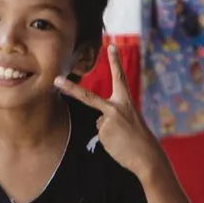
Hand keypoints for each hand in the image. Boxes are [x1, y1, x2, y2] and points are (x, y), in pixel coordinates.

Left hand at [55, 43, 162, 181]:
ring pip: (99, 123)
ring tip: (123, 139)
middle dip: (71, 89)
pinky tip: (118, 144)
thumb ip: (113, 114)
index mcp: (126, 102)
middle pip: (88, 97)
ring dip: (109, 131)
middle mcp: (116, 108)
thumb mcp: (130, 119)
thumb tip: (99, 120)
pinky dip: (108, 140)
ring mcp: (107, 121)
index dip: (115, 62)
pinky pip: (101, 135)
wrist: (147, 156)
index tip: (111, 46)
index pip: (120, 78)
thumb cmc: (139, 138)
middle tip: (56, 80)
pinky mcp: (103, 134)